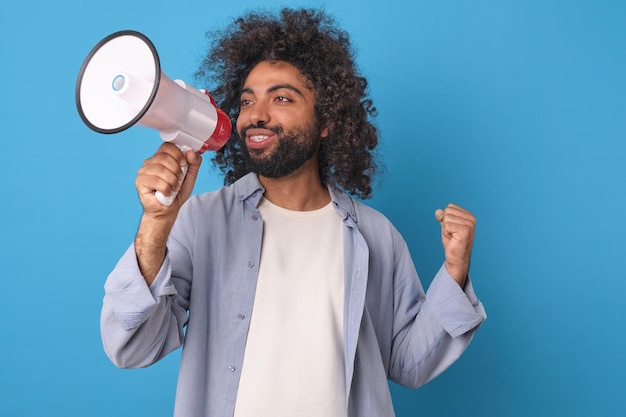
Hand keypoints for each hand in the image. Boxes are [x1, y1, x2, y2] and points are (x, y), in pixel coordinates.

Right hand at [133, 143, 201, 284]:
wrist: (167, 210)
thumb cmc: (176, 193)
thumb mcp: (190, 176)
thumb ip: (194, 163)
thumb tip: (191, 152)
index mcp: (161, 158)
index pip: (167, 146)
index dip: (178, 154)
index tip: (184, 164)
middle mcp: (150, 162)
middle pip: (165, 157)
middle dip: (176, 170)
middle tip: (178, 180)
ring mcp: (143, 171)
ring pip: (161, 169)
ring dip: (172, 181)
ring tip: (173, 188)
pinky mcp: (140, 182)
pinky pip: (156, 181)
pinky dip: (166, 189)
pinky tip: (166, 193)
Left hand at [434, 203, 475, 286]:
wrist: (456, 259)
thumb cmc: (453, 243)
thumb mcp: (446, 227)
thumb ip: (443, 217)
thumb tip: (438, 211)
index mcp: (469, 215)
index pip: (450, 207)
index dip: (446, 219)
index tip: (452, 230)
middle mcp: (471, 218)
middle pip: (447, 211)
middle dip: (445, 224)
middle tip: (452, 234)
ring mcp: (469, 224)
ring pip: (446, 218)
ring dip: (446, 229)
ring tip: (453, 237)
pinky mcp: (465, 230)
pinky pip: (447, 225)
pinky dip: (446, 233)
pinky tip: (453, 239)